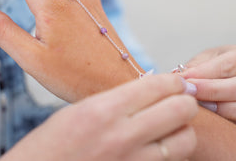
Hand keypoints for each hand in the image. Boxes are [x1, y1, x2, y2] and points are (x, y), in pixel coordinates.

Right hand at [0, 74, 197, 160]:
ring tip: (170, 128)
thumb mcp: (79, 112)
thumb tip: (152, 91)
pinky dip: (171, 154)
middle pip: (181, 109)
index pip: (158, 85)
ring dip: (183, 130)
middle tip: (180, 102)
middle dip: (185, 102)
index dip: (174, 81)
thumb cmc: (50, 146)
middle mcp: (122, 136)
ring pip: (185, 139)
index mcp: (103, 110)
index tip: (177, 83)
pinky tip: (158, 148)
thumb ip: (117, 101)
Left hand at [180, 45, 235, 137]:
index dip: (206, 73)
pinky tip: (213, 124)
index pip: (230, 64)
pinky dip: (234, 130)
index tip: (187, 79)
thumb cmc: (206, 71)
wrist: (210, 86)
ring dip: (226, 110)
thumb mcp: (199, 62)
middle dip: (213, 91)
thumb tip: (180, 80)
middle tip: (191, 93)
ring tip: (203, 108)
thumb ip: (192, 69)